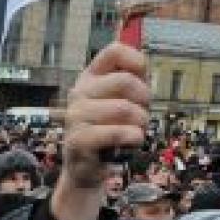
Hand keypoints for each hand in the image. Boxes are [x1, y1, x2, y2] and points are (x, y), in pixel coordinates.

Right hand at [61, 43, 149, 190]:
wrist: (84, 168)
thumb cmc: (107, 131)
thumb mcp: (119, 101)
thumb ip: (131, 81)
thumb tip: (142, 64)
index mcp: (90, 78)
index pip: (114, 51)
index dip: (136, 61)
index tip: (142, 78)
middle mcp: (79, 92)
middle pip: (125, 81)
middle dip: (144, 99)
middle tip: (142, 114)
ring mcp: (75, 116)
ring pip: (124, 108)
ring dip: (140, 122)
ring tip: (137, 131)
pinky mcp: (78, 140)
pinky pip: (117, 132)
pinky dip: (133, 138)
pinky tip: (131, 142)